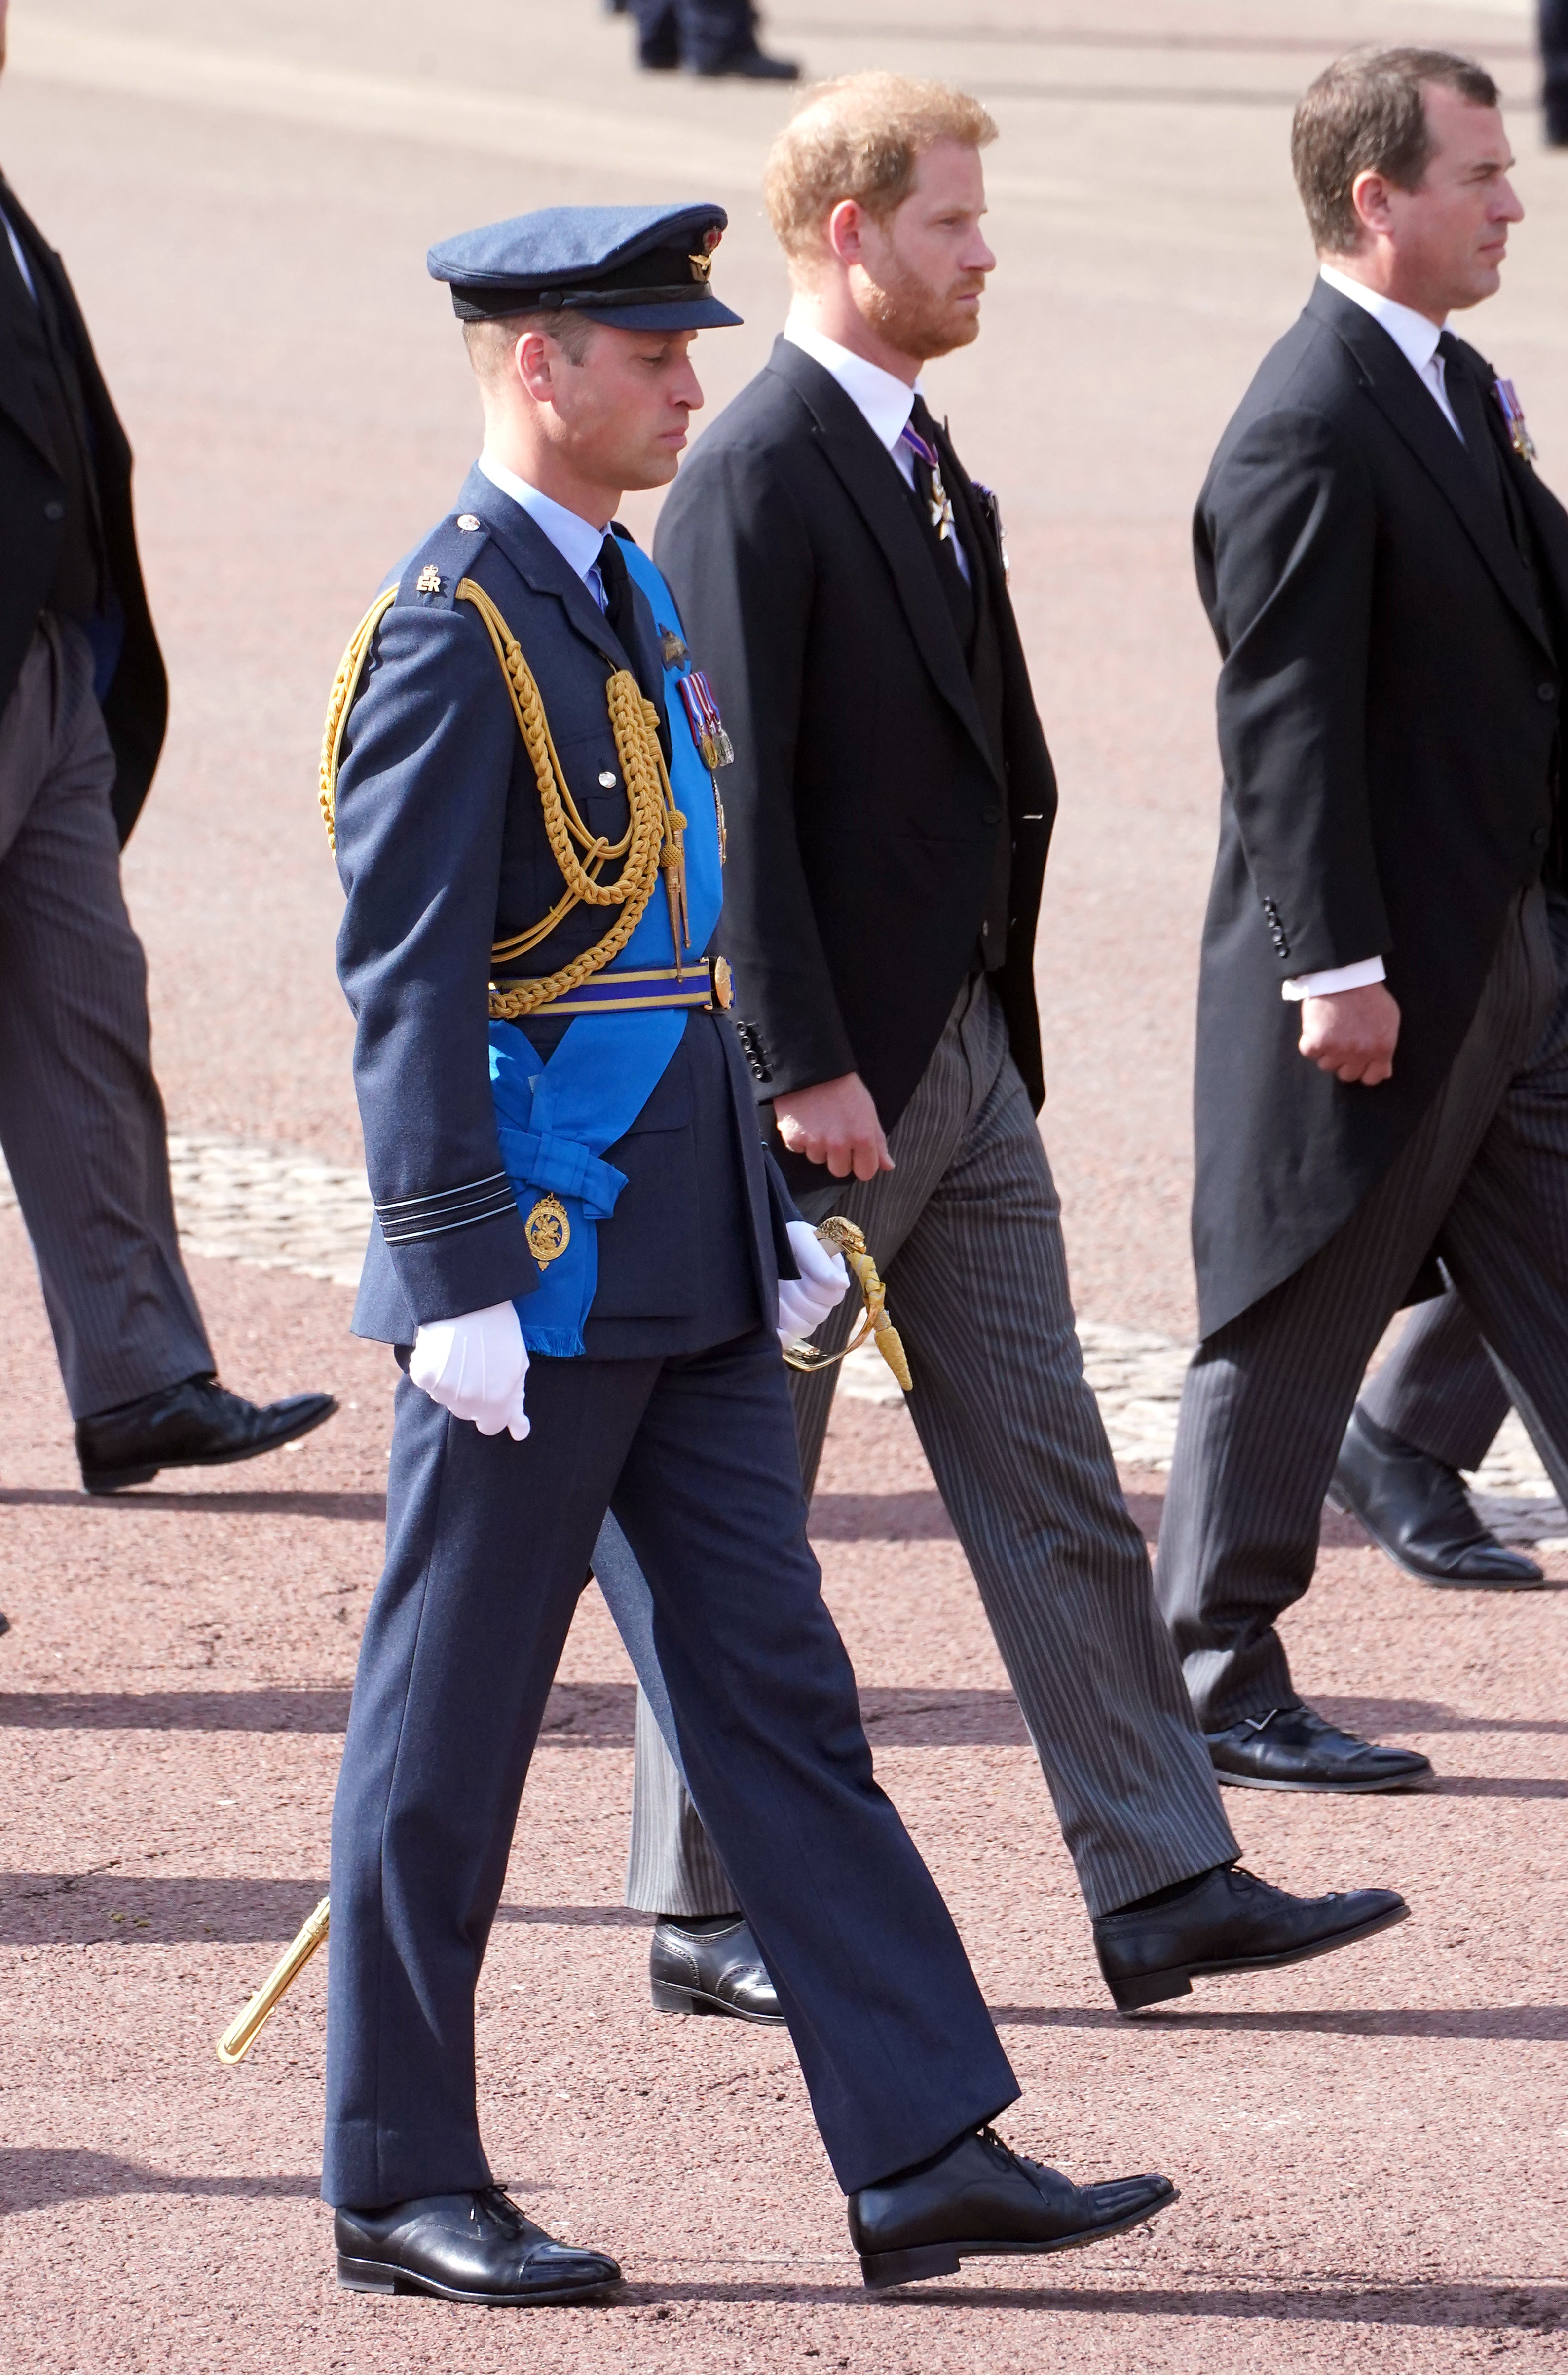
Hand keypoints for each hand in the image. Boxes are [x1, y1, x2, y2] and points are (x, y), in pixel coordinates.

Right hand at [409, 1301, 529, 1439]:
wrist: (468, 1300)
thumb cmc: (499, 1329)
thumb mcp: (518, 1364)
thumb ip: (516, 1400)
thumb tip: (520, 1434)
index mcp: (496, 1403)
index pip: (490, 1426)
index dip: (492, 1408)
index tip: (491, 1389)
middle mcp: (469, 1403)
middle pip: (467, 1411)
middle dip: (472, 1395)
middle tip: (476, 1363)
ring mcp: (444, 1391)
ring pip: (446, 1397)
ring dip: (452, 1382)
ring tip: (460, 1352)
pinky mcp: (424, 1376)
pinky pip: (427, 1381)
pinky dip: (432, 1368)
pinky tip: (442, 1348)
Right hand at [773, 1073, 893, 1180]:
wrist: (813, 1067)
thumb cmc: (844, 1087)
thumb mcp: (868, 1111)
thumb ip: (878, 1141)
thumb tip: (888, 1166)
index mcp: (862, 1138)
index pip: (865, 1173)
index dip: (861, 1163)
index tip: (855, 1153)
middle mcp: (839, 1143)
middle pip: (840, 1171)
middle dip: (838, 1158)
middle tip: (834, 1134)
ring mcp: (815, 1142)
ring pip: (817, 1159)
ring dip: (818, 1146)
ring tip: (818, 1122)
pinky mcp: (793, 1138)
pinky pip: (798, 1149)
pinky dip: (799, 1138)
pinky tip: (804, 1120)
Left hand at [777, 1219, 849, 1345]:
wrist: (761, 1244)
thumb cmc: (785, 1238)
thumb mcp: (800, 1238)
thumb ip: (818, 1259)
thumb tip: (841, 1284)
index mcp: (832, 1279)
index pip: (833, 1296)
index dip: (814, 1285)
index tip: (798, 1268)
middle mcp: (821, 1301)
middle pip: (817, 1314)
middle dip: (795, 1295)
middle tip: (780, 1277)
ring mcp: (803, 1316)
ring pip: (803, 1328)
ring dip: (784, 1310)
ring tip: (772, 1292)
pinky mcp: (785, 1327)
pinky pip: (789, 1340)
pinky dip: (780, 1336)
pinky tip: (771, 1325)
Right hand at [1298, 982, 1400, 1084]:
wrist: (1342, 974)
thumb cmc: (1367, 994)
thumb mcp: (1389, 1018)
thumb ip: (1387, 1046)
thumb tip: (1384, 1073)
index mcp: (1382, 1048)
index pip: (1372, 1078)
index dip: (1364, 1070)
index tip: (1358, 1061)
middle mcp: (1360, 1053)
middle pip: (1348, 1075)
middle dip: (1344, 1062)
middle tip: (1342, 1041)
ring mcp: (1337, 1049)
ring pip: (1327, 1065)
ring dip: (1327, 1051)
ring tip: (1330, 1029)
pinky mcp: (1316, 1043)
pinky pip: (1310, 1053)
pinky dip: (1311, 1042)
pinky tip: (1318, 1025)